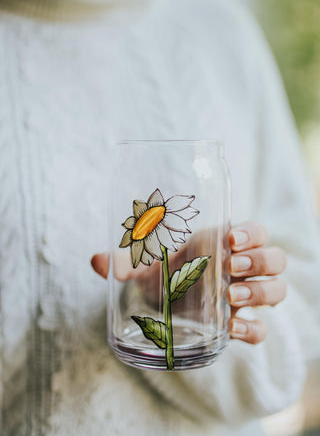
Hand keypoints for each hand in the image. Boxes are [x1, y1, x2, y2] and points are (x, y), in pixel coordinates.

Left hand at [91, 221, 286, 345]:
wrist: (172, 305)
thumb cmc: (167, 274)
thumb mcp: (149, 266)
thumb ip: (124, 262)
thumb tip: (95, 261)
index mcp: (224, 245)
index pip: (255, 232)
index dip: (252, 233)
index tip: (230, 239)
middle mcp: (242, 269)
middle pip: (274, 259)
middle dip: (260, 260)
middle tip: (232, 267)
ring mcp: (245, 297)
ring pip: (277, 289)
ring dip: (261, 291)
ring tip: (232, 295)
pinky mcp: (241, 324)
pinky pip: (262, 328)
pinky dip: (254, 330)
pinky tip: (233, 330)